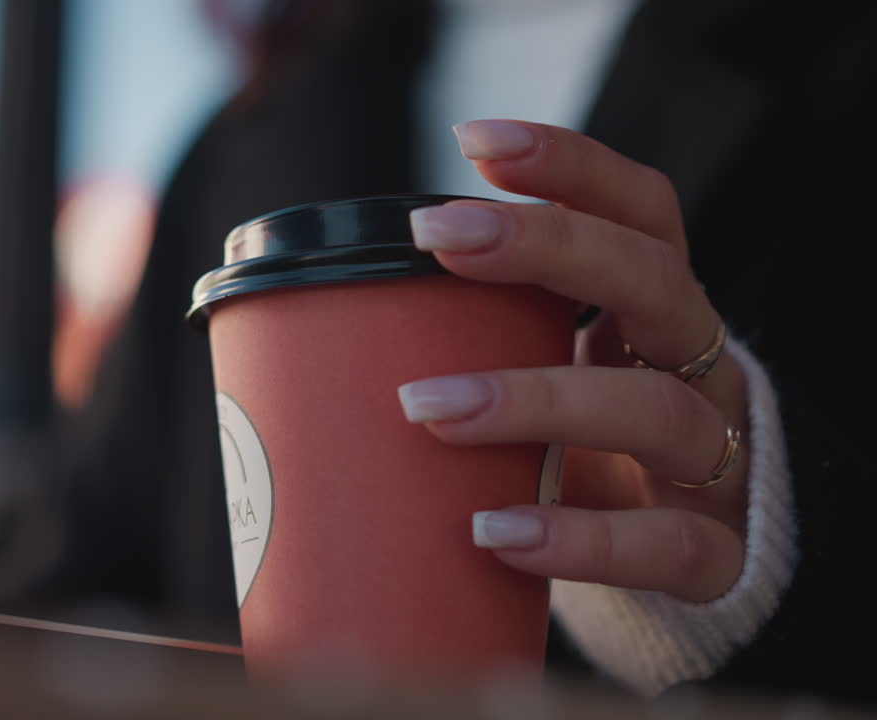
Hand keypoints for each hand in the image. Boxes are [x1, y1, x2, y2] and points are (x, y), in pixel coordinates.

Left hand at [400, 120, 749, 602]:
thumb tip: (307, 331)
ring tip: (426, 408)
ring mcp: (713, 461)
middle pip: (653, 280)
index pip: (641, 213)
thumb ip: (473, 346)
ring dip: (536, 399)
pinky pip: (665, 547)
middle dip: (547, 247)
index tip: (474, 138)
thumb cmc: (582, 453)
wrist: (676, 569)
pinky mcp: (714, 554)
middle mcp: (695, 368)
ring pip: (654, 412)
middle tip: (435, 237)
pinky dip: (579, 541)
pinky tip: (493, 529)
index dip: (573, 166)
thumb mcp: (548, 379)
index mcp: (651, 314)